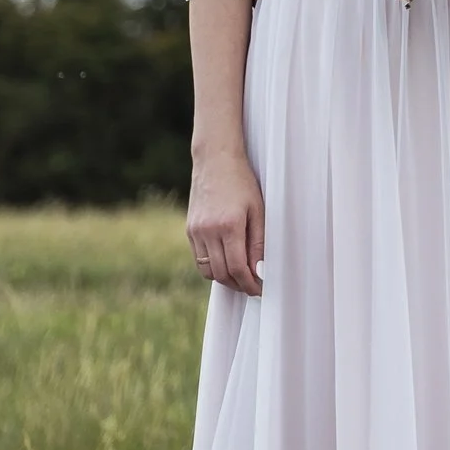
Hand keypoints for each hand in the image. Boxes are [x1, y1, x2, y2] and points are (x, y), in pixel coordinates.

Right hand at [187, 150, 264, 294]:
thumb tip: (260, 271)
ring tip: (240, 277)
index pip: (237, 268)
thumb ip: (258, 242)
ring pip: (207, 270)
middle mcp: (208, 231)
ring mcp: (195, 231)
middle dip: (238, 285)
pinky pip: (198, 259)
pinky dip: (212, 267)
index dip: (249, 284)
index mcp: (229, 226)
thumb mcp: (258, 210)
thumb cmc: (242, 182)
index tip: (259, 289)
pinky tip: (226, 262)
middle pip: (221, 274)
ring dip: (224, 279)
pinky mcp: (189, 230)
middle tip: (252, 286)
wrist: (215, 160)